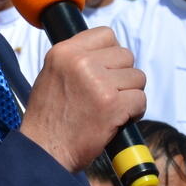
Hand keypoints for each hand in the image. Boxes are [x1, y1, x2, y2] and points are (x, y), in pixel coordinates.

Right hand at [19, 27, 145, 172]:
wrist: (44, 152)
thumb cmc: (49, 119)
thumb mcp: (52, 76)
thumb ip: (76, 60)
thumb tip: (106, 53)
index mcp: (63, 52)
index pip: (106, 34)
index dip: (111, 54)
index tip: (106, 71)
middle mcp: (80, 62)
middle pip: (126, 55)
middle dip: (122, 77)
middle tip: (108, 95)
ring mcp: (98, 82)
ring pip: (137, 77)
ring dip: (130, 95)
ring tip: (111, 109)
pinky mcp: (112, 104)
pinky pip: (140, 99)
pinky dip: (134, 112)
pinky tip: (118, 121)